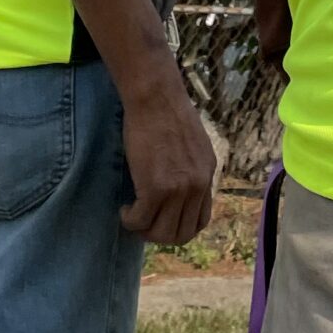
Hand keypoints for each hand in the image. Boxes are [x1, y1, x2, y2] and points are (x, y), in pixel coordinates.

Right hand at [119, 82, 218, 246]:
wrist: (155, 97)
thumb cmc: (166, 111)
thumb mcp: (192, 143)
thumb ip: (191, 166)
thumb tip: (178, 183)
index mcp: (207, 174)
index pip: (200, 220)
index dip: (179, 226)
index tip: (162, 219)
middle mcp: (197, 186)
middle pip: (181, 234)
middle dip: (159, 234)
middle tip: (144, 221)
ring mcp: (178, 190)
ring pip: (161, 234)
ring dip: (144, 230)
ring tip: (133, 215)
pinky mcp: (156, 189)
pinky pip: (140, 221)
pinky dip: (130, 220)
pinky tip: (125, 209)